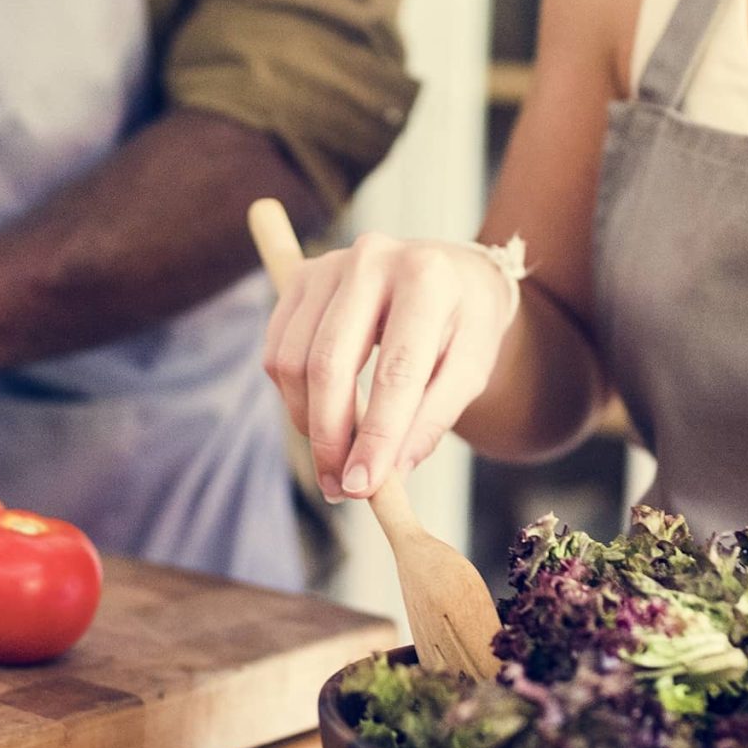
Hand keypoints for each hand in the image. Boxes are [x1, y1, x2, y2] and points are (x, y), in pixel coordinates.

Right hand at [262, 233, 516, 501]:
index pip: (396, 370)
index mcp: (428, 279)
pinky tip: (319, 415)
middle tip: (340, 487)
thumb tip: (389, 473)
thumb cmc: (465, 324)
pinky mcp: (301, 278)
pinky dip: (292, 395)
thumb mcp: (471, 370)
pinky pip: (277, 350)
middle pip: (329, 363)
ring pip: (293, 360)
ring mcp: (329, 264)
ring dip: (306, 421)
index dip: (378, 434)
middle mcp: (373, 259)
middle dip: (330, 436)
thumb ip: (432, 420)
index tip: (365, 486)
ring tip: (334, 457)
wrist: (450, 273)